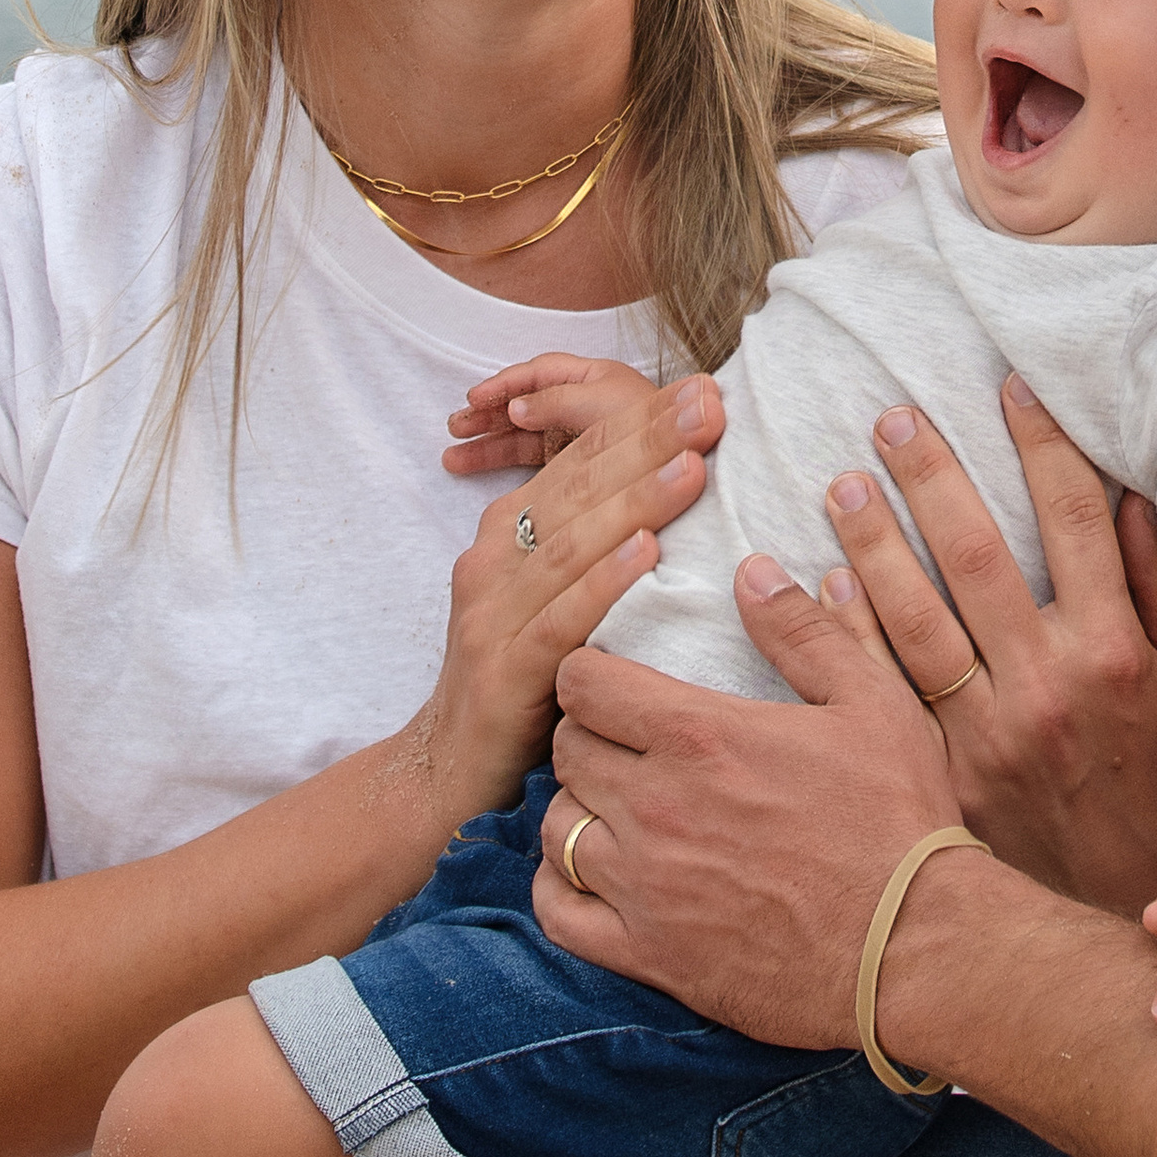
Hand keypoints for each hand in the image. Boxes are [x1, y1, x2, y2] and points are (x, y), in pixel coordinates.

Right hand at [397, 366, 726, 824]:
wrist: (447, 766)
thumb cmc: (520, 674)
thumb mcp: (549, 595)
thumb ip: (592, 543)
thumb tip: (674, 481)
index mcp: (508, 532)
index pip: (580, 461)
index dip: (641, 421)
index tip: (703, 390)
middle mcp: (495, 558)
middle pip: (578, 486)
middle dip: (648, 440)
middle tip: (709, 402)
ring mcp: (492, 611)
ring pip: (572, 543)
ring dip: (635, 499)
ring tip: (692, 464)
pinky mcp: (503, 668)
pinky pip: (560, 618)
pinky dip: (604, 582)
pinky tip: (646, 552)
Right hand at [443, 349, 647, 476]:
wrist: (687, 461)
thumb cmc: (652, 429)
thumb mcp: (605, 406)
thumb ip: (559, 403)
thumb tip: (515, 408)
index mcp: (591, 379)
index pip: (537, 374)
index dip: (504, 385)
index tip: (474, 398)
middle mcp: (581, 404)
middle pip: (524, 403)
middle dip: (488, 415)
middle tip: (454, 427)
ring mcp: (577, 435)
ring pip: (523, 435)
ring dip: (488, 443)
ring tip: (452, 457)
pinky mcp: (577, 465)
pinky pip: (533, 460)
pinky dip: (505, 464)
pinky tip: (478, 472)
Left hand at [533, 563, 968, 1046]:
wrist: (913, 946)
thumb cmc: (898, 818)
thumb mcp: (871, 702)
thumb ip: (803, 631)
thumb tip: (751, 571)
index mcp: (701, 737)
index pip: (584, 685)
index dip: (590, 674)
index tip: (613, 681)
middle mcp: (655, 807)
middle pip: (567, 752)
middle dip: (587, 736)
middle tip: (622, 741)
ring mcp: (645, 887)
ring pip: (555, 830)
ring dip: (578, 810)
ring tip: (613, 806)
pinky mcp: (649, 953)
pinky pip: (558, 914)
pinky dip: (559, 888)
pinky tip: (588, 876)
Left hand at [814, 377, 1156, 912]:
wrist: (1128, 901)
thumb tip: (1136, 497)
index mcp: (1112, 650)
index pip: (1072, 521)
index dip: (1042, 446)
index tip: (1010, 387)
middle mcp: (1043, 686)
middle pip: (977, 557)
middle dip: (932, 478)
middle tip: (889, 417)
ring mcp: (982, 736)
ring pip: (914, 622)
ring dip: (870, 547)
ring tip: (838, 485)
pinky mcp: (937, 777)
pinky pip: (878, 695)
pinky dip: (842, 639)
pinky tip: (811, 587)